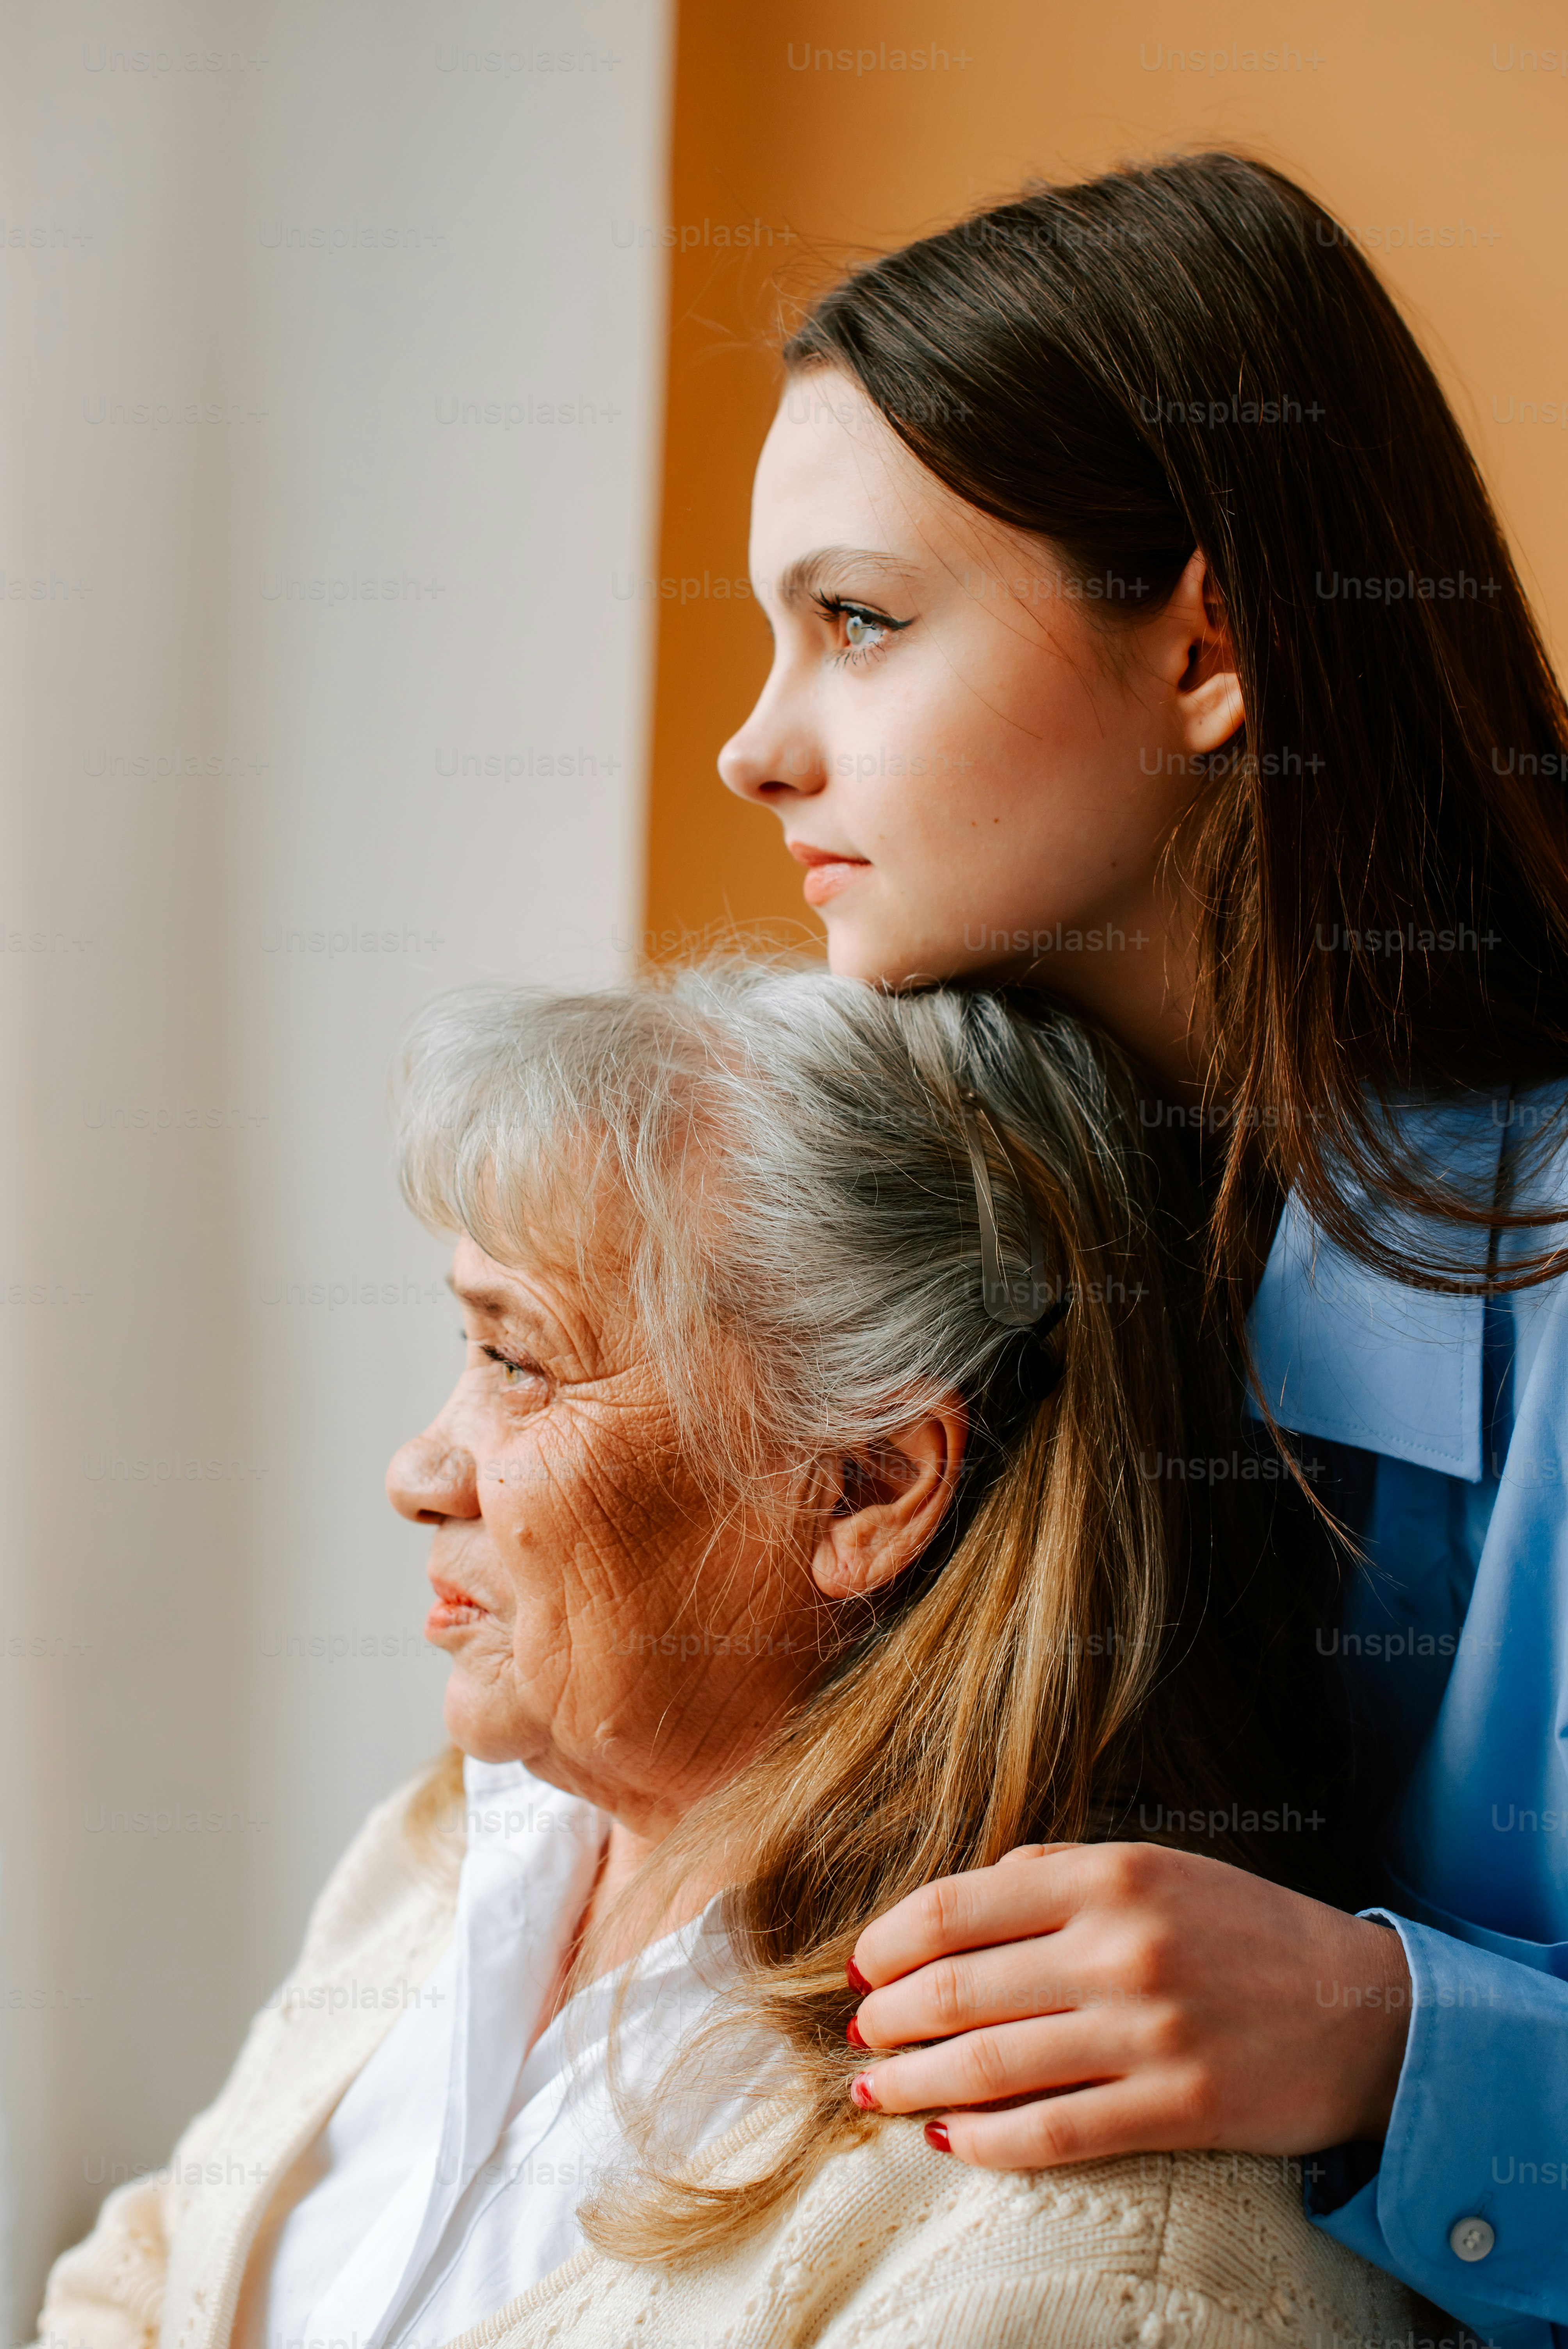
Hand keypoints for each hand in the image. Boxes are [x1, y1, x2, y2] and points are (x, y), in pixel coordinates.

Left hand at [846, 1843, 1411, 2167]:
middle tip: (858, 2034)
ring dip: (914, 2082)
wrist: (1366, 2011)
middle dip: (888, 2018)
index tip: (860, 1966)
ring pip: (989, 2066)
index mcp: (1111, 1874)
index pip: (957, 1906)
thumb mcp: (1155, 1867)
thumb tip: (956, 1907)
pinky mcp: (1178, 2110)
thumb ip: (1055, 1874)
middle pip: (957, 1989)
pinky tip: (946, 2140)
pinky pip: (1051, 2133)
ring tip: (876, 2089)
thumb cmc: (1245, 1932)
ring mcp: (1149, 2033)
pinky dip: (983, 2141)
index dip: (890, 1940)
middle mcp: (1122, 1948)